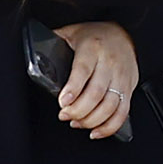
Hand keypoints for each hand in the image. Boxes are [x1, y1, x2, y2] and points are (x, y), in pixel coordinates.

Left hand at [51, 20, 139, 140]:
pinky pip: (122, 112)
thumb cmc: (95, 35)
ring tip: (76, 122)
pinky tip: (95, 131)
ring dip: (91, 119)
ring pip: (110, 105)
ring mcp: (121, 76)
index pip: (83, 70)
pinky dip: (110, 126)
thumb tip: (33, 53)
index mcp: (93, 47)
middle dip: (78, 110)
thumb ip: (53, 41)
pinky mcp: (129, 88)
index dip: (73, 88)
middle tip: (64, 115)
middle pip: (96, 92)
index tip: (63, 102)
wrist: (126, 33)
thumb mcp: (71, 32)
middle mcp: (110, 62)